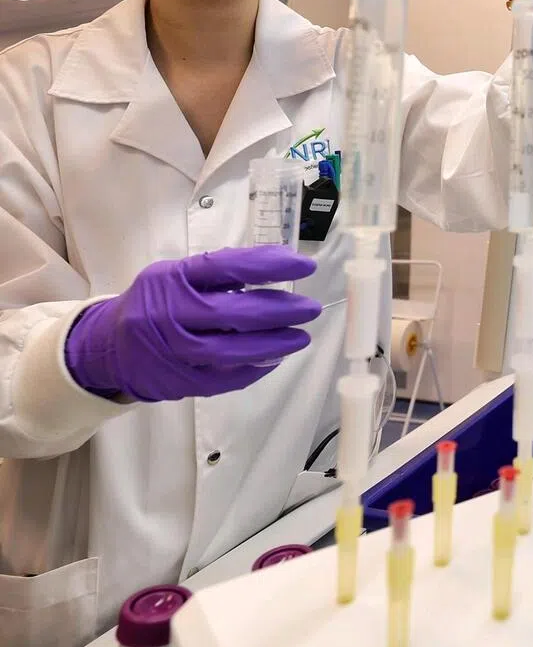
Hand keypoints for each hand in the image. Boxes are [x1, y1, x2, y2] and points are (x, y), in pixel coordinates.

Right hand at [65, 246, 320, 402]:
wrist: (108, 347)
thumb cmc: (155, 302)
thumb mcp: (177, 275)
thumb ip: (219, 272)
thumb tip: (277, 265)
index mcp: (174, 278)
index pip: (228, 267)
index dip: (269, 265)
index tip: (304, 265)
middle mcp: (172, 313)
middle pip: (236, 312)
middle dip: (280, 310)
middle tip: (310, 308)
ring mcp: (174, 351)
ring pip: (233, 350)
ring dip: (274, 344)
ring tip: (301, 337)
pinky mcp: (179, 381)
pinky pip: (225, 378)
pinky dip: (254, 369)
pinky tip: (274, 359)